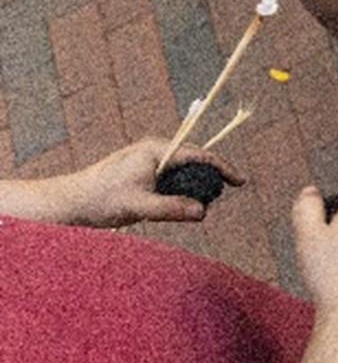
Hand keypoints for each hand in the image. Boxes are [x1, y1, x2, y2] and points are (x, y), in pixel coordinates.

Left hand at [57, 137, 246, 227]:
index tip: (240, 181)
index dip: (223, 167)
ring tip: (192, 206)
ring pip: (182, 171)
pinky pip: (170, 178)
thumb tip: (203, 212)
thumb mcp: (139, 206)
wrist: (71, 202)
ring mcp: (147, 160)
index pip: (200, 155)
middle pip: (194, 160)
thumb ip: (172, 209)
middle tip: (217, 198)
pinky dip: (178, 190)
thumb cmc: (101, 200)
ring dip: (191, 187)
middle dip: (209, 178)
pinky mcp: (142, 171)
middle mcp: (154, 150)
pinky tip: (171, 206)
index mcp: (155, 150)